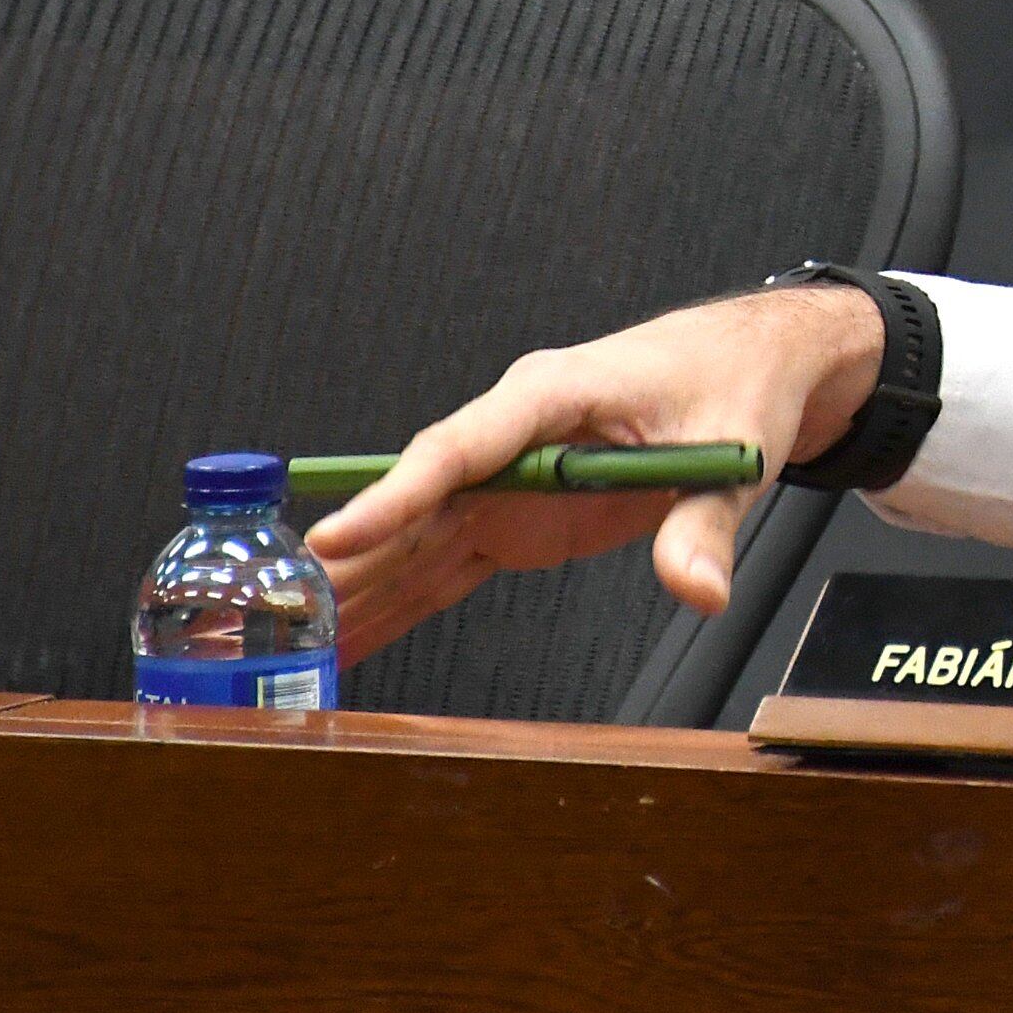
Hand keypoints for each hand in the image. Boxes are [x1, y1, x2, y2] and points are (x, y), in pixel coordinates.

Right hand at [303, 285, 882, 661]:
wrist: (751, 364)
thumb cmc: (734, 385)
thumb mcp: (732, 452)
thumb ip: (703, 524)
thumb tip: (698, 589)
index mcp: (553, 393)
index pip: (459, 448)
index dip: (392, 497)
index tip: (327, 539)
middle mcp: (512, 435)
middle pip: (414, 503)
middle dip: (341, 559)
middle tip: (261, 614)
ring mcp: (508, 479)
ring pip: (413, 541)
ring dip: (352, 592)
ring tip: (277, 648)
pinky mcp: (516, 517)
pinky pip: (444, 565)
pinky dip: (396, 605)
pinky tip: (346, 644)